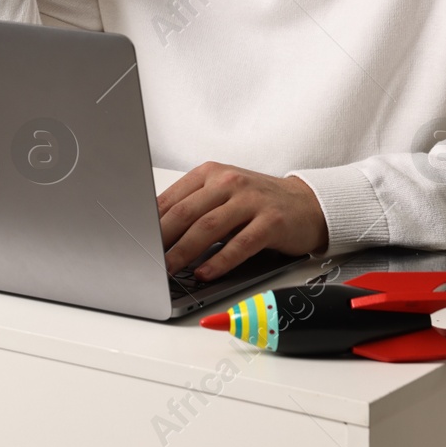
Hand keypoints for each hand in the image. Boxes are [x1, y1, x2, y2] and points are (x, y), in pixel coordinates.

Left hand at [157, 162, 329, 280]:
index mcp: (210, 173)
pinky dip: (220, 261)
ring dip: (185, 252)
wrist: (309, 204)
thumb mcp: (222, 195)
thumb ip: (193, 207)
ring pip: (208, 227)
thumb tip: (154, 232)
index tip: (136, 241)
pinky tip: (206, 273)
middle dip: (161, 239)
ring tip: (169, 269)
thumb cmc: (258, 202)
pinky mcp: (271, 222)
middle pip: (186, 213)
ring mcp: (251, 200)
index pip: (172, 198)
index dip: (151, 223)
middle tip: (146, 259)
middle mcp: (228, 182)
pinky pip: (240, 244)